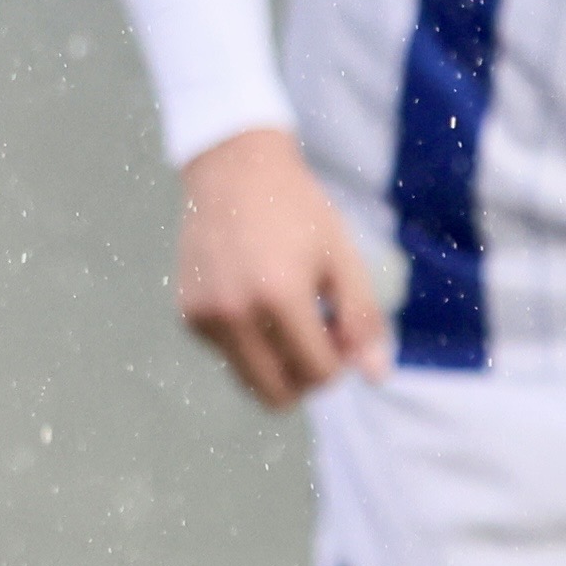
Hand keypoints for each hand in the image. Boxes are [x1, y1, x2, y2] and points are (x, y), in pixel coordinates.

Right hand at [171, 126, 388, 406]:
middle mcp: (235, 313)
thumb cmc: (297, 211)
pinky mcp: (188, 315)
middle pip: (277, 396)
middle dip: (306, 377)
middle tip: (317, 336)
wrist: (234, 170)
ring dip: (277, 364)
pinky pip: (228, 354)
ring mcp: (206, 317)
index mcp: (279, 297)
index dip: (340, 361)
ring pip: (250, 380)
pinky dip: (250, 341)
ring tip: (287, 315)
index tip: (341, 329)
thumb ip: (363, 320)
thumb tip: (376, 377)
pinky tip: (255, 295)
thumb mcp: (342, 257)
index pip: (318, 374)